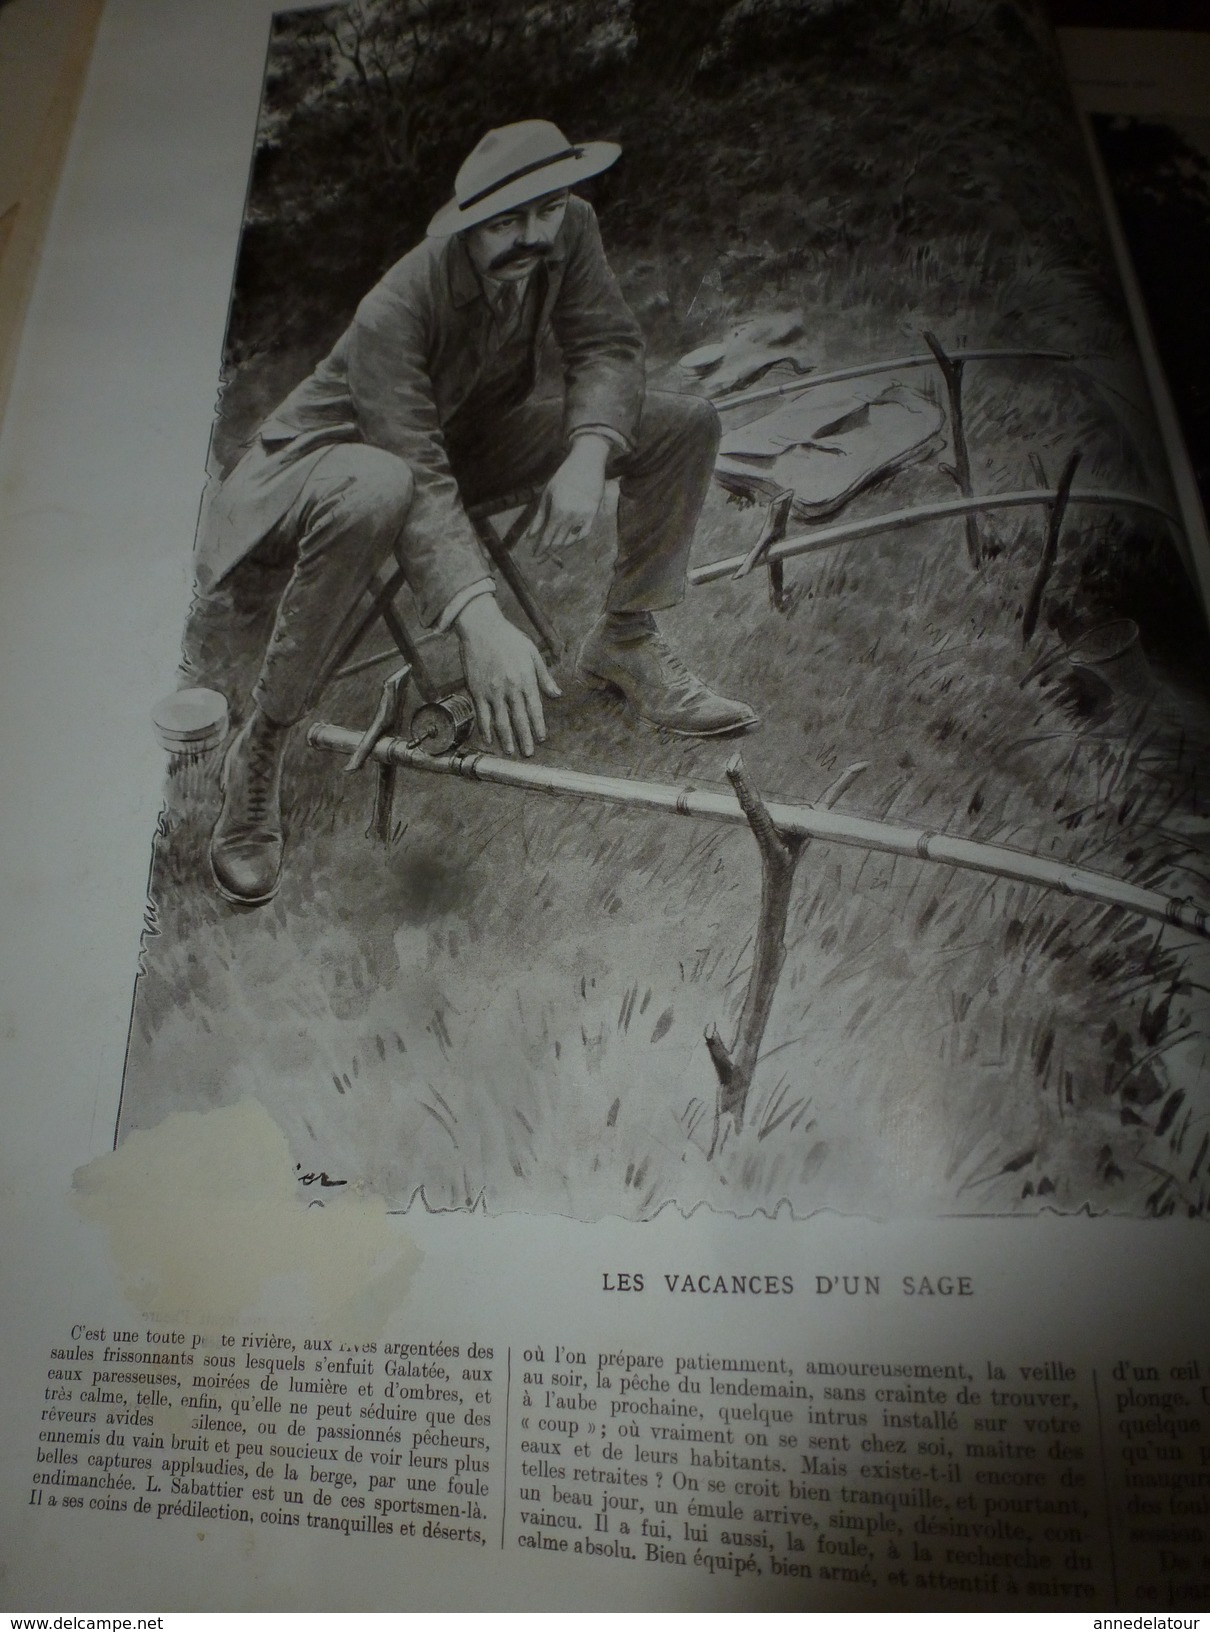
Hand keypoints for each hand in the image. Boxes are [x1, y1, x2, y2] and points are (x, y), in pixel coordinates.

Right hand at [455, 594, 560, 756]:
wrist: (482, 628)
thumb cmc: (509, 638)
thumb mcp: (533, 653)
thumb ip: (544, 676)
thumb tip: (557, 694)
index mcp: (526, 679)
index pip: (535, 709)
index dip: (538, 726)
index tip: (541, 739)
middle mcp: (510, 689)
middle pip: (519, 719)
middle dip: (524, 739)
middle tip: (528, 753)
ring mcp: (492, 691)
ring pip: (500, 721)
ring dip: (506, 738)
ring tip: (510, 752)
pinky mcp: (476, 690)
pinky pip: (482, 714)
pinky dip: (485, 729)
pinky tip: (488, 740)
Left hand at [525, 435, 608, 561]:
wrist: (587, 463)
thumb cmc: (563, 477)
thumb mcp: (546, 494)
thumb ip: (539, 517)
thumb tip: (530, 535)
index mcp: (558, 511)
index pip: (548, 537)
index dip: (541, 548)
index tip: (535, 555)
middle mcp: (572, 517)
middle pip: (559, 541)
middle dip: (549, 552)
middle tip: (541, 559)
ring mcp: (584, 516)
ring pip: (571, 540)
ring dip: (561, 548)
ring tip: (553, 552)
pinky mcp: (593, 514)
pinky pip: (584, 533)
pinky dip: (576, 539)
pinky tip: (568, 541)